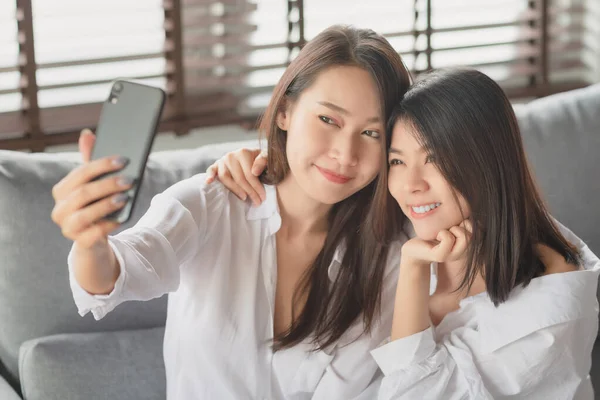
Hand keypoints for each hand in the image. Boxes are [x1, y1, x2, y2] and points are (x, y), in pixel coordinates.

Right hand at [50, 129, 133, 248]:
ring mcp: (68, 227)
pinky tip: (121, 218)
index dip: (101, 165)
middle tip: (129, 180)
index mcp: (61, 191)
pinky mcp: (80, 242)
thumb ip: (90, 161)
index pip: (80, 174)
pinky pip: (94, 233)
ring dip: (106, 204)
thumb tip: (87, 133)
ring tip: (125, 198)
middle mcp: (60, 209)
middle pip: (83, 193)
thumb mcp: (94, 184)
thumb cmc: (95, 205)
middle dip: (107, 185)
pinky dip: (108, 225)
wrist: (95, 239)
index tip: (123, 160)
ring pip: (85, 214)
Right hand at [204, 148, 266, 205]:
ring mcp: (222, 160)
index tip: (263, 198)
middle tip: (257, 202)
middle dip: (249, 192)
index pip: (249, 174)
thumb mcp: (267, 157)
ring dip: (234, 189)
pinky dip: (209, 176)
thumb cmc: (260, 160)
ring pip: (225, 177)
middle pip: (239, 178)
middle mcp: (231, 155)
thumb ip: (264, 160)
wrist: (251, 156)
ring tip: (244, 197)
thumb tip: (254, 172)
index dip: (257, 187)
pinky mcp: (215, 165)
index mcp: (244, 152)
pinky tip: (209, 182)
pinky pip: (210, 170)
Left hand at [401, 220, 472, 266]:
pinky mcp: (440, 256)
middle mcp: (459, 253)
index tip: (454, 224)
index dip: (467, 223)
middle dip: (461, 226)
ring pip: (464, 237)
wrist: (413, 248)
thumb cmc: (431, 234)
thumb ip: (459, 222)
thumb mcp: (448, 226)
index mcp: (463, 247)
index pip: (477, 232)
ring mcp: (451, 256)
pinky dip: (443, 233)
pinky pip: (448, 239)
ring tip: (442, 232)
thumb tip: (467, 210)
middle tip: (448, 227)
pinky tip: (436, 236)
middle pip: (471, 235)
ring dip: (453, 229)